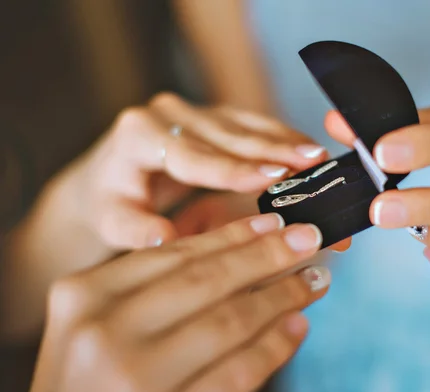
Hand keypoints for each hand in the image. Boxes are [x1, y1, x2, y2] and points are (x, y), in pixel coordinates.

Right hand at [28, 214, 329, 391]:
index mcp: (84, 296)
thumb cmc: (86, 382)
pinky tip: (297, 326)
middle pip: (207, 280)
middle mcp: (106, 332)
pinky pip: (238, 372)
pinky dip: (274, 346)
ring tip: (312, 280)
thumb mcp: (97, 325)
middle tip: (308, 237)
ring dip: (281, 296)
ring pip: (229, 321)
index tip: (273, 221)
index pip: (175, 253)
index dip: (233, 235)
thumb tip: (238, 251)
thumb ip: (152, 289)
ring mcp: (137, 378)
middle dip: (267, 255)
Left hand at [54, 92, 327, 249]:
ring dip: (286, 142)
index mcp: (139, 135)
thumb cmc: (112, 204)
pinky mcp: (214, 116)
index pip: (194, 155)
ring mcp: (194, 111)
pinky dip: (283, 139)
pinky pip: (254, 125)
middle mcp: (168, 114)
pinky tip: (309, 150)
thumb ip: (135, 230)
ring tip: (320, 158)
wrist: (107, 179)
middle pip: (229, 135)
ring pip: (248, 125)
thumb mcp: (112, 221)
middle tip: (314, 165)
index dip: (235, 168)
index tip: (272, 178)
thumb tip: (165, 239)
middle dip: (274, 152)